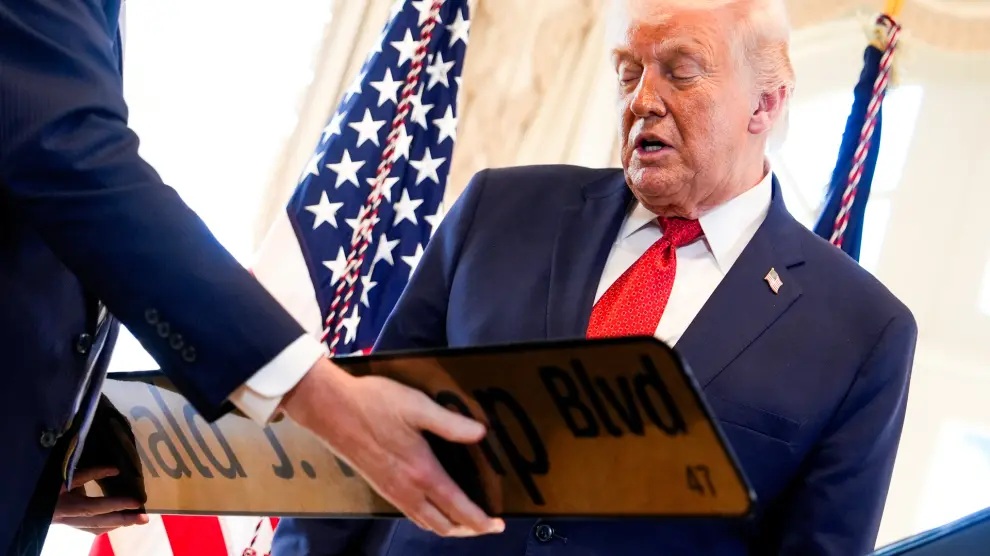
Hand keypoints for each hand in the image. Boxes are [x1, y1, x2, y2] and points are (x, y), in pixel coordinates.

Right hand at [52, 467, 149, 534]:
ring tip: (137, 519)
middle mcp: (69, 518)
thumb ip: (91, 473)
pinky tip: (120, 521)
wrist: (30, 498)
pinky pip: (92, 529)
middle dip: (124, 520)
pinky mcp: (72, 524)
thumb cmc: (49, 483)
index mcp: (67, 505)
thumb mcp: (67, 474)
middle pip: (100, 522)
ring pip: (97, 528)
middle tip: (144, 518)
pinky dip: (108, 525)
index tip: (136, 502)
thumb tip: (115, 470)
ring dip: (118, 524)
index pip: (95, 506)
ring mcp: (70, 523)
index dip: (116, 504)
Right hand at [282, 358, 504, 537]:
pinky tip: (432, 507)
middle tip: (486, 525)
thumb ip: (450, 423)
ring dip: (448, 527)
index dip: (480, 521)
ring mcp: (391, 491)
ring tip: (464, 521)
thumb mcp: (417, 406)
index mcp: (421, 472)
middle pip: (443, 525)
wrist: (330, 409)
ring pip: (425, 522)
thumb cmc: (374, 404)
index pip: (458, 508)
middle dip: (468, 530)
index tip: (498, 524)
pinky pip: (410, 514)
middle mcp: (407, 489)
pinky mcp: (379, 486)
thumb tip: (481, 433)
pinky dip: (429, 519)